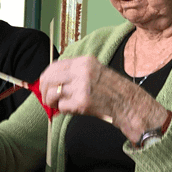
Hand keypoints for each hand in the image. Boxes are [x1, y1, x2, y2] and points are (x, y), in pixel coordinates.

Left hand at [37, 56, 167, 143]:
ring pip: (52, 93)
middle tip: (47, 99)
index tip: (44, 85)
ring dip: (51, 102)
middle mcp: (82, 72)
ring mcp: (82, 87)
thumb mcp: (93, 71)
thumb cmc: (110, 90)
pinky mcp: (82, 102)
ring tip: (57, 105)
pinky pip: (62, 106)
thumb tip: (50, 78)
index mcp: (84, 62)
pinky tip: (72, 109)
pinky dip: (63, 110)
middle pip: (49, 79)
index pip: (54, 66)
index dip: (46, 77)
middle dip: (44, 90)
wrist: (128, 104)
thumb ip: (74, 71)